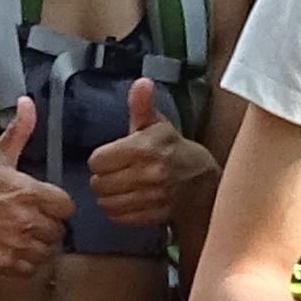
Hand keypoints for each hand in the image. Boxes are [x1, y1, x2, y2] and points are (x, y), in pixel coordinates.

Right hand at [0, 99, 72, 276]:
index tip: (45, 205)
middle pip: (59, 230)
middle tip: (30, 220)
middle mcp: (27, 219)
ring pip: (48, 250)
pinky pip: (32, 268)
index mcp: (29, 192)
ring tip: (22, 235)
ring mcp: (17, 244)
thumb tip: (27, 104)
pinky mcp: (6, 263)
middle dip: (47, 225)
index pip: (67, 206)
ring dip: (38, 245)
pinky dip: (26, 262)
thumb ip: (18, 132)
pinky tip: (14, 249)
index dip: (57, 206)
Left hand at [83, 75, 214, 232]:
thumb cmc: (173, 150)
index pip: (98, 161)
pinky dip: (117, 211)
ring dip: (108, 196)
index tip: (110, 157)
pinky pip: (118, 218)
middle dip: (102, 179)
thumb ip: (142, 105)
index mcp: (144, 147)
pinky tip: (126, 201)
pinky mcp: (153, 216)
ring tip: (118, 188)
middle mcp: (148, 173)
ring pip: (106, 203)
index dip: (100, 159)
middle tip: (113, 174)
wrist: (203, 182)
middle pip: (99, 183)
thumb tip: (142, 82)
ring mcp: (151, 198)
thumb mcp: (157, 125)